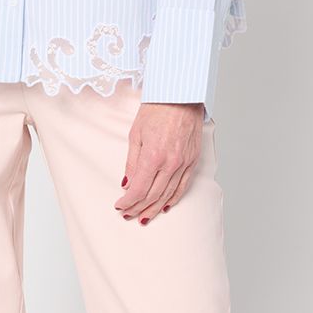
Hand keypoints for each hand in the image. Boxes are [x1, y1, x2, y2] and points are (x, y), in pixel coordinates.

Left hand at [115, 101, 202, 222]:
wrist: (181, 96)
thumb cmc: (157, 110)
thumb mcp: (135, 134)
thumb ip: (132, 162)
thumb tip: (127, 183)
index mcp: (153, 156)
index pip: (139, 190)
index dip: (128, 202)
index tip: (119, 206)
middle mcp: (171, 163)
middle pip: (153, 196)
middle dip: (138, 208)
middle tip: (128, 215)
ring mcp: (184, 163)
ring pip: (168, 195)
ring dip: (155, 208)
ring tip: (144, 216)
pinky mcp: (193, 160)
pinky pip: (183, 186)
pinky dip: (173, 199)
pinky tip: (165, 206)